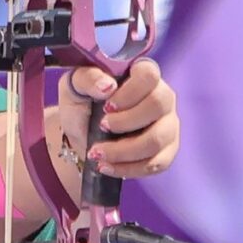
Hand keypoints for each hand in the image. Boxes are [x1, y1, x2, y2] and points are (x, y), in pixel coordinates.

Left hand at [57, 59, 178, 177]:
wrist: (80, 135)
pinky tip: (107, 166)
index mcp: (141, 75)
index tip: (107, 106)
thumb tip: (107, 86)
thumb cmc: (81, 104)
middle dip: (126, 121)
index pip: (149, 74)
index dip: (130, 92)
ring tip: (97, 153)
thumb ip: (87, 78)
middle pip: (158, 105)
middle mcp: (162, 97)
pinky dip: (128, 168)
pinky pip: (157, 163)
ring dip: (124, 150)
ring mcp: (168, 125)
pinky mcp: (166, 151)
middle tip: (102, 126)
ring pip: (157, 139)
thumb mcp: (74, 86)